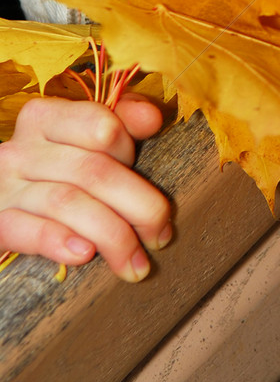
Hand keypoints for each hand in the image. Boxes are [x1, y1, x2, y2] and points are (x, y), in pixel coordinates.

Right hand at [0, 95, 169, 282]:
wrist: (5, 207)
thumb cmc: (54, 173)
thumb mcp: (84, 141)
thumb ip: (122, 121)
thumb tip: (153, 117)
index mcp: (47, 118)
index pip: (102, 125)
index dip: (131, 153)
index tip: (148, 180)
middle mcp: (23, 148)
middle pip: (94, 171)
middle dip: (139, 206)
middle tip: (161, 235)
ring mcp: (5, 186)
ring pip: (68, 203)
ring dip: (112, 237)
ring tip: (137, 264)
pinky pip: (28, 230)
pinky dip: (59, 242)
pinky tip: (85, 254)